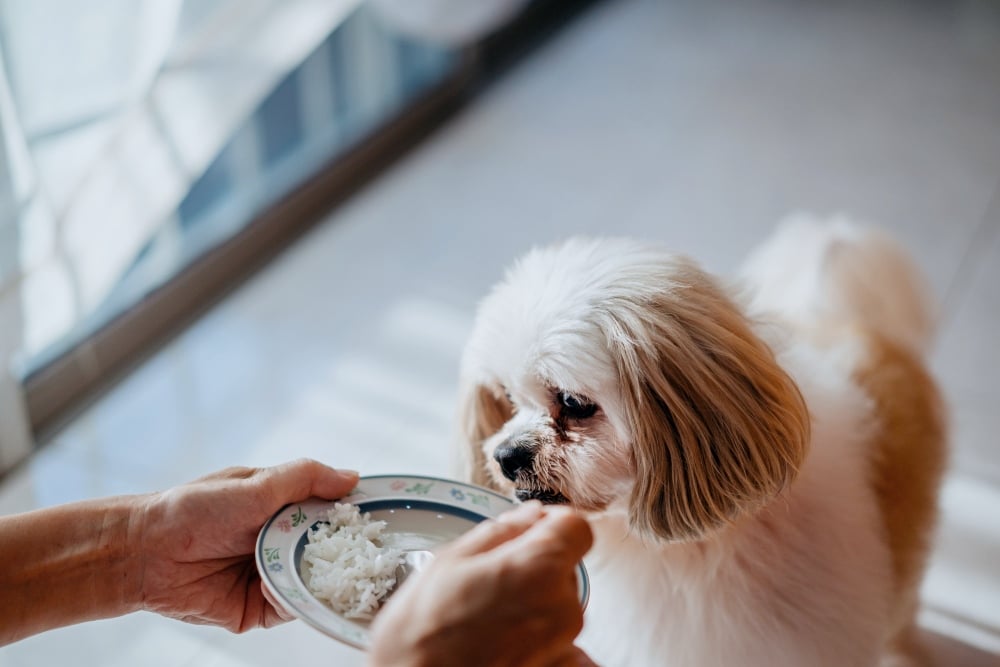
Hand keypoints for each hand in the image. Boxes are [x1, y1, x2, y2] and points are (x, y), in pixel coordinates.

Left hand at [132, 459, 357, 630]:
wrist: (145, 552)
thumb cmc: (196, 508)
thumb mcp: (257, 483)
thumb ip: (306, 478)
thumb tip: (353, 477)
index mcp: (285, 509)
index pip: (334, 512)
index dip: (356, 516)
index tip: (383, 517)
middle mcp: (283, 543)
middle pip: (330, 552)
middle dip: (347, 554)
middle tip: (370, 554)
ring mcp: (273, 577)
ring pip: (314, 583)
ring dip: (319, 578)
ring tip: (327, 573)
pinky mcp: (258, 609)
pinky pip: (289, 607)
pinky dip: (291, 599)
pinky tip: (279, 585)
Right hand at [368, 501, 596, 666]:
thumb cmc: (421, 632)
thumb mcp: (450, 561)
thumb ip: (502, 531)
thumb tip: (532, 514)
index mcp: (540, 569)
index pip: (577, 527)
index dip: (552, 524)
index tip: (529, 531)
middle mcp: (563, 608)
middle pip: (565, 568)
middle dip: (535, 567)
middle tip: (489, 583)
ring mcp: (564, 645)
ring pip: (559, 605)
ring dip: (533, 604)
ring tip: (487, 619)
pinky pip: (563, 645)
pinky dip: (540, 642)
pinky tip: (503, 645)